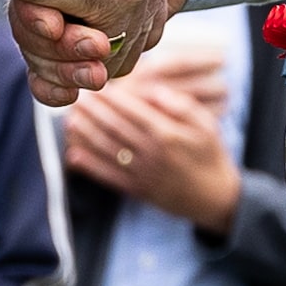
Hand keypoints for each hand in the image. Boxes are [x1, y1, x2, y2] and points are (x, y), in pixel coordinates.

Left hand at [63, 47, 242, 236]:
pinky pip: (108, 177)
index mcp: (167, 133)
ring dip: (85, 135)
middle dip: (93, 112)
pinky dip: (89, 166)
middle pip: (114, 128)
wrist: (216, 199)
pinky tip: (74, 155)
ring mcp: (142, 173)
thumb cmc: (211, 156)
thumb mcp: (206, 125)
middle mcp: (151, 153)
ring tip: (69, 120)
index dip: (111, 98)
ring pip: (106, 150)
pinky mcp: (138, 191)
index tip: (96, 86)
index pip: (132, 110)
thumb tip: (154, 90)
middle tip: (75, 98)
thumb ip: (181, 105)